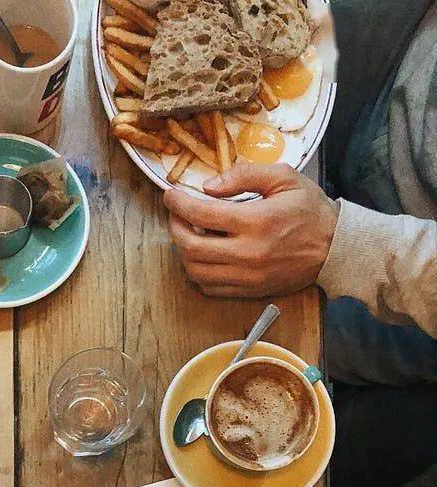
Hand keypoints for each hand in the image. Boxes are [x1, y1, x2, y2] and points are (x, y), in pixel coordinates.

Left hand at [164, 163, 339, 296]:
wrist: (336, 249)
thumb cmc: (310, 210)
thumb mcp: (284, 178)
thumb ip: (244, 175)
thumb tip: (207, 187)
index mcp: (256, 221)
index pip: (201, 213)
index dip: (178, 203)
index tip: (170, 196)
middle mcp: (248, 253)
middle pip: (190, 246)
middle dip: (175, 227)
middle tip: (177, 214)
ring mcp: (247, 276)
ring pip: (195, 270)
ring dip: (183, 252)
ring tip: (189, 233)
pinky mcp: (249, 291)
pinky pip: (209, 287)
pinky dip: (198, 271)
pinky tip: (203, 255)